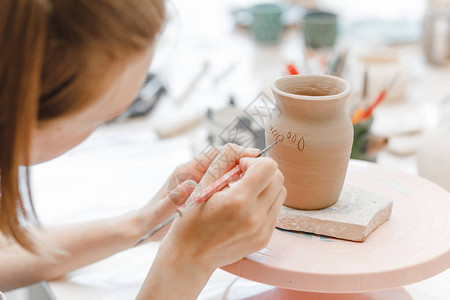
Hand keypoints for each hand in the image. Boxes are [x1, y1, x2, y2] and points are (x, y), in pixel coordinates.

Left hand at [134, 144, 259, 241]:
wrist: (145, 227)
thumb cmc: (152, 220)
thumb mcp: (161, 213)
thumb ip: (173, 200)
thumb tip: (188, 186)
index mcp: (187, 171)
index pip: (216, 153)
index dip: (237, 152)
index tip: (254, 157)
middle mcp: (196, 171)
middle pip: (226, 157)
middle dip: (246, 160)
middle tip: (265, 168)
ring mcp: (202, 180)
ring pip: (228, 168)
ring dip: (244, 171)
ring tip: (262, 180)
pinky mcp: (205, 190)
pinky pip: (226, 180)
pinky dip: (239, 183)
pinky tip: (249, 194)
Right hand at [137, 145, 285, 298]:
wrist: (190, 257)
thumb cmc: (190, 219)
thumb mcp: (201, 185)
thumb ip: (224, 161)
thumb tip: (247, 152)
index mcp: (238, 200)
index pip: (268, 167)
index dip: (254, 162)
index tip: (240, 168)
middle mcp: (255, 216)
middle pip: (278, 178)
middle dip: (261, 173)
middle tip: (241, 178)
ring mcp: (262, 230)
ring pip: (280, 194)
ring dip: (265, 187)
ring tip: (243, 193)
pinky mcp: (264, 238)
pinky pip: (274, 211)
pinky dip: (263, 203)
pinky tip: (244, 209)